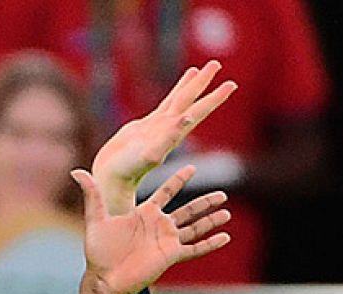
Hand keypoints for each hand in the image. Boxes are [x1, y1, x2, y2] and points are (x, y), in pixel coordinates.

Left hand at [77, 166, 230, 293]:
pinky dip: (210, 243)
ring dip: (211, 220)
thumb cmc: (98, 251)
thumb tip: (76, 171)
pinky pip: (194, 248)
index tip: (192, 167)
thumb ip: (91, 195)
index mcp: (144, 213)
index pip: (166, 191)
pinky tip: (225, 237)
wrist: (105, 279)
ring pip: (195, 227)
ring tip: (227, 213)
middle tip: (223, 194)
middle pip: (188, 210)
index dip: (178, 179)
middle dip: (205, 202)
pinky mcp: (170, 256)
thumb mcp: (95, 219)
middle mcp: (158, 225)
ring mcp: (166, 241)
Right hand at [91, 60, 234, 214]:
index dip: (214, 99)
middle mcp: (169, 129)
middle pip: (190, 101)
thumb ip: (168, 138)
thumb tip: (186, 117)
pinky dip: (175, 91)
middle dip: (204, 83)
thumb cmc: (127, 172)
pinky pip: (165, 104)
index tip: (231, 85)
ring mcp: (158, 127)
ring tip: (201, 69)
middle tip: (217, 63)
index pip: (197, 111)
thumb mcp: (150, 156)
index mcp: (173, 134)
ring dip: (191, 85)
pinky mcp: (146, 127)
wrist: (111, 180)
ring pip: (178, 100)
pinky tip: (182, 84)